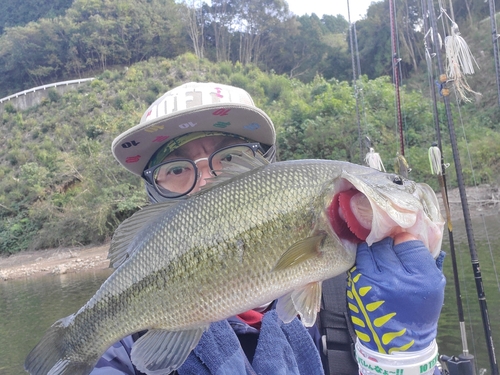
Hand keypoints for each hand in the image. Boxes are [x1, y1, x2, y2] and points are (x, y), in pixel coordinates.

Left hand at [346, 235, 444, 353]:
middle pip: (386, 244)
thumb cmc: (418, 310)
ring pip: (369, 250)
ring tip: (381, 261)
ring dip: (375, 252)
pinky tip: (372, 269)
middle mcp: (395, 279)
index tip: (405, 246)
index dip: (406, 241)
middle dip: (389, 246)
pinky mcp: (356, 286)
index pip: (408, 242)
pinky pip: (359, 261)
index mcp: (420, 279)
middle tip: (393, 255)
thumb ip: (423, 257)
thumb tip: (406, 233)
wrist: (397, 342)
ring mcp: (372, 282)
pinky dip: (365, 261)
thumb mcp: (434, 284)